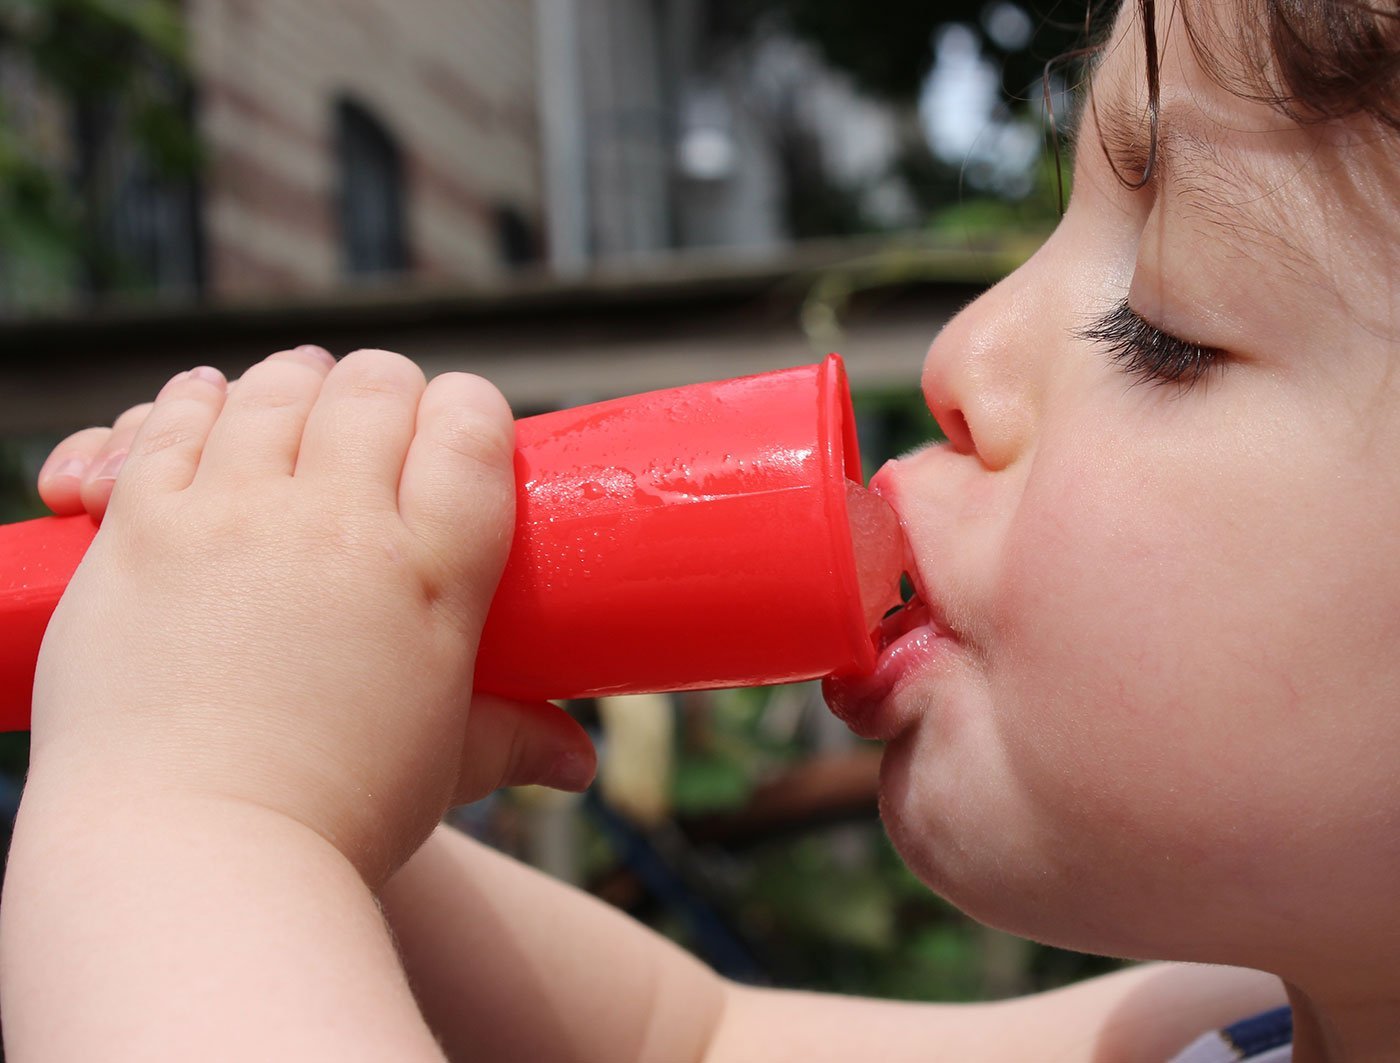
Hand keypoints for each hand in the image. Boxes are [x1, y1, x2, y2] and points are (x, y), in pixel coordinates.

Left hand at [31, 346, 595, 884]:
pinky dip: (194, 402)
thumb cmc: (338, 820)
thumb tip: (581, 766)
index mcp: (431, 572)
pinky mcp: (141, 529)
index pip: (466, 424)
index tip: (454, 427)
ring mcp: (233, 518)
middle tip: (372, 425)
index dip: (467, 407)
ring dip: (293, 384)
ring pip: (272, 389)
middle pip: (373, 386)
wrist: (193, 861)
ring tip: (296, 405)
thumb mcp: (450, 769)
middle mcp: (336, 524)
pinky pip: (170, 424)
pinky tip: (209, 402)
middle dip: (383, 390)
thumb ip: (519, 741)